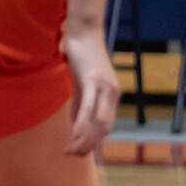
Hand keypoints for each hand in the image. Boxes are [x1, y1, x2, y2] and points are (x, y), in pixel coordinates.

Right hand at [61, 23, 119, 155]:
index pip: (106, 125)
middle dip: (89, 145)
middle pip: (105, 128)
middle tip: (73, 154)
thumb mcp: (82, 81)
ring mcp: (105, 87)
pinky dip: (82, 125)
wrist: (82, 32)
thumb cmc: (81, 54)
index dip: (93, 141)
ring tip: (72, 149)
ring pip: (99, 122)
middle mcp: (113, 93)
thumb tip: (77, 122)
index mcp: (112, 94)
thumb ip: (81, 101)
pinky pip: (89, 108)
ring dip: (85, 139)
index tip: (78, 151)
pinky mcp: (93, 80)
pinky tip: (73, 134)